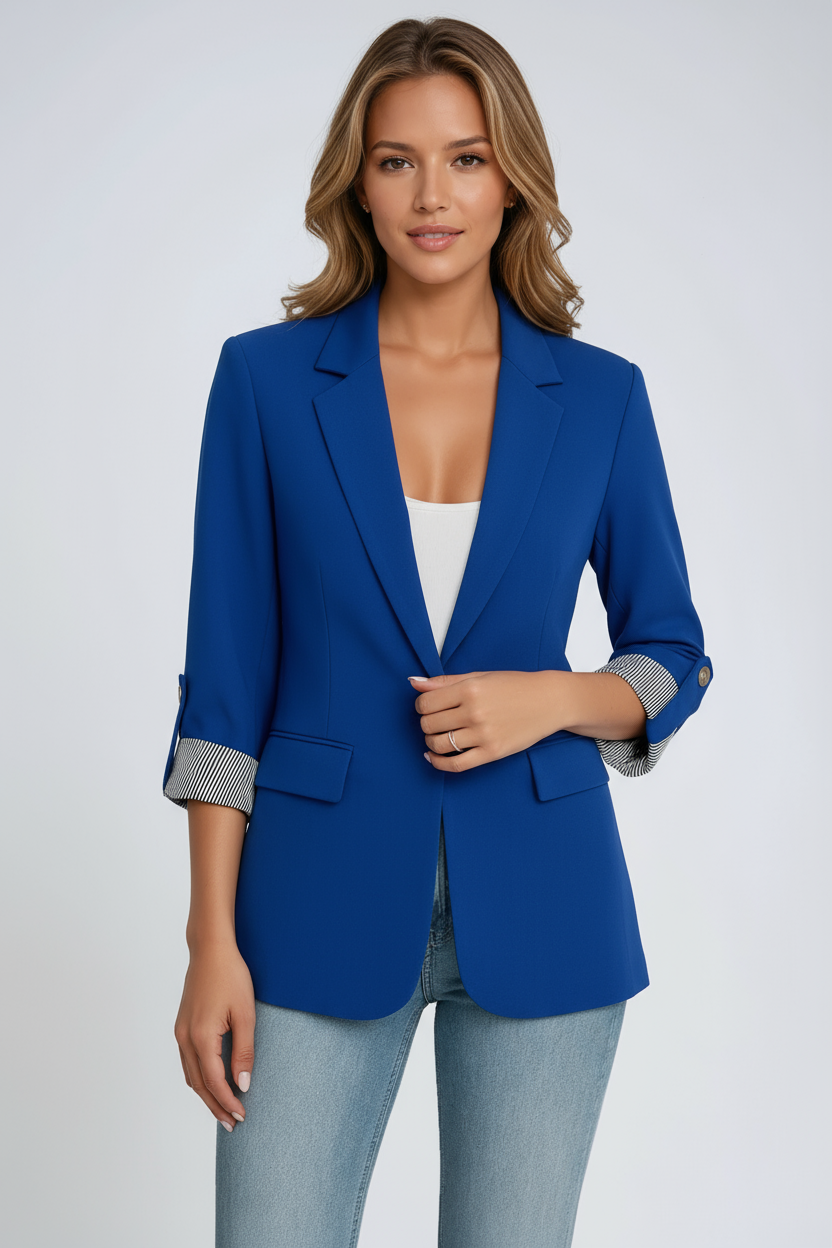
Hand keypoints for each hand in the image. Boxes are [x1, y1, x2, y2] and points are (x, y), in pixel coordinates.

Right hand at [174, 941, 255, 1131]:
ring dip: (205, 1095)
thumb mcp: (245, 1014)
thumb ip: (244, 1052)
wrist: (210, 950)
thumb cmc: (231, 977)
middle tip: (232, 1124)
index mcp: (201, 1037)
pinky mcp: (181, 1026)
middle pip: (198, 1084)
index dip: (227, 1102)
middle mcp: (185, 1038)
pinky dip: (198, 1078)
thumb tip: (243, 1085)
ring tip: (223, 1110)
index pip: (214, 1082)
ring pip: (190, 1075)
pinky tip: (211, 1083)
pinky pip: (187, 1062)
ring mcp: (180, 1032)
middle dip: (215, 1106)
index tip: (241, 1116)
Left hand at [408, 670, 564, 771]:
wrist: (548, 701)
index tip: (427, 706)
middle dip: (426, 723)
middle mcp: (474, 712)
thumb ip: (444, 681)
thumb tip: (414, 683)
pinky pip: (456, 764)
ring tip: (437, 735)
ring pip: (438, 744)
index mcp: (470, 689)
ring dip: (430, 741)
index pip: (425, 703)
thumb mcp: (479, 676)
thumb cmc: (514, 686)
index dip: (421, 706)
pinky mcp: (492, 753)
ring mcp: (483, 734)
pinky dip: (438, 763)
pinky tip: (433, 756)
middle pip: (429, 724)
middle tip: (435, 720)